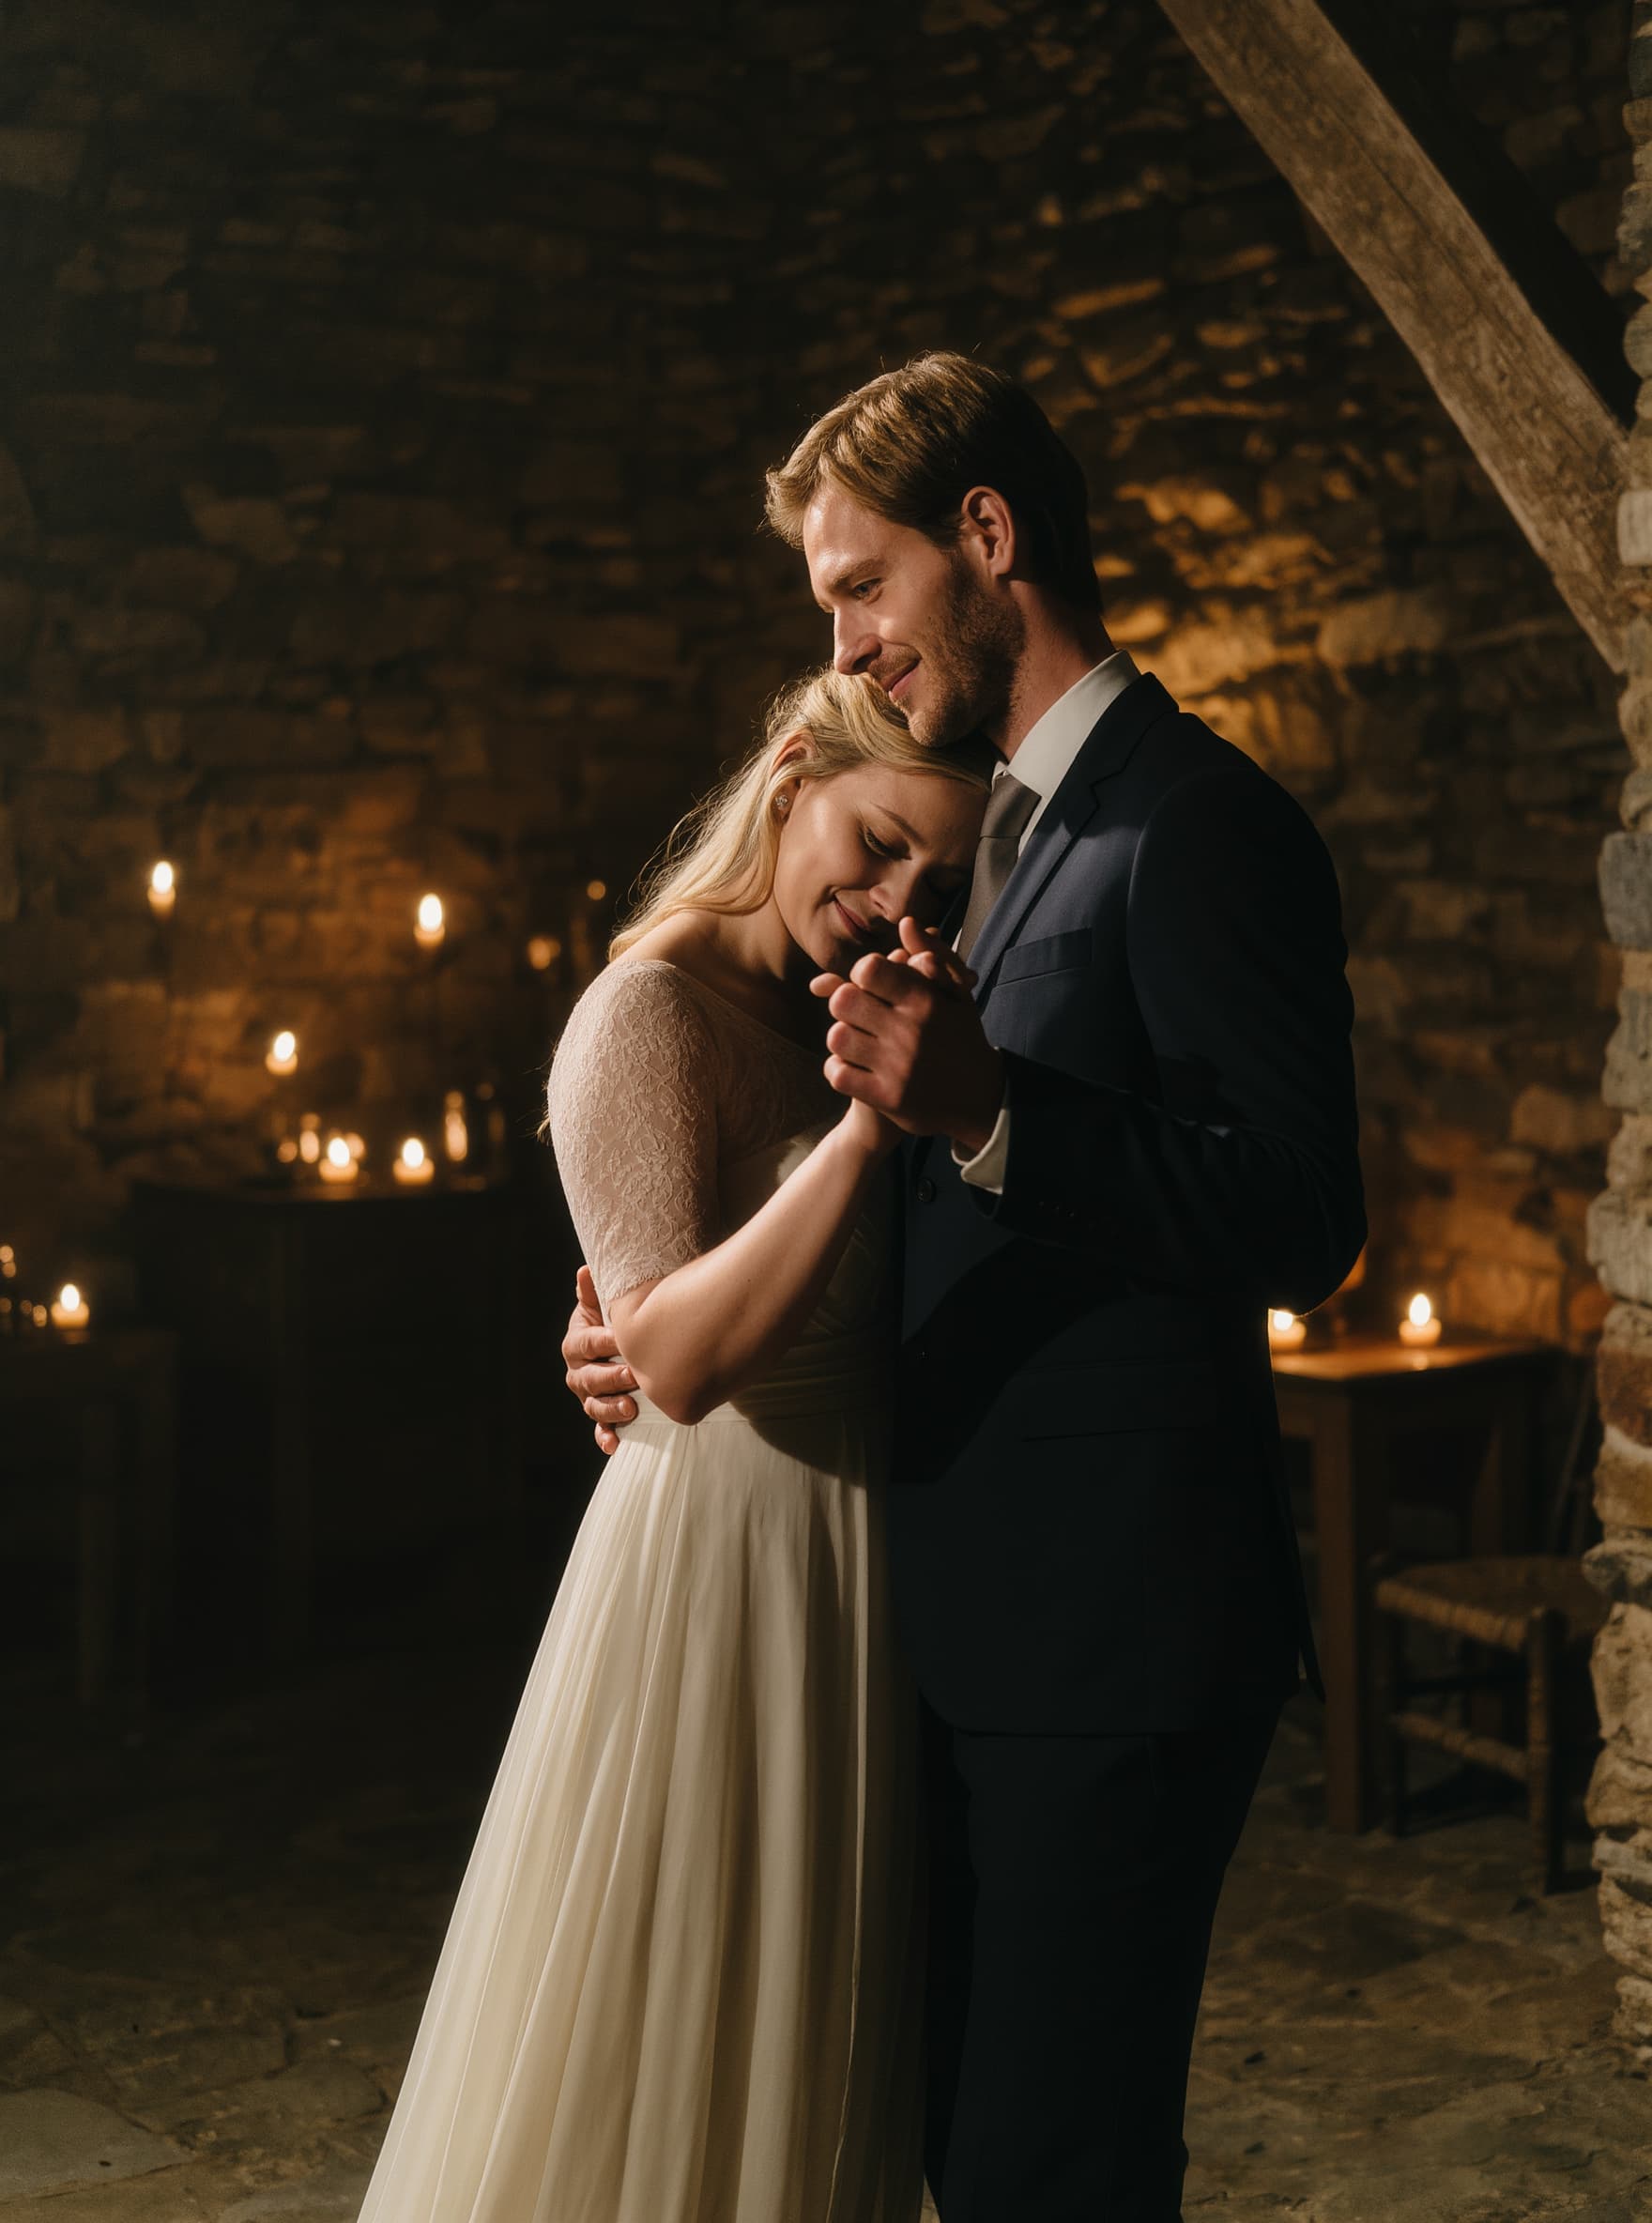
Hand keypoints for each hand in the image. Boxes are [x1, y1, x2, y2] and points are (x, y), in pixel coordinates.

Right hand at [561, 1265, 637, 1455]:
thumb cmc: (616, 1321)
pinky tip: (615, 1445)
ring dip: (610, 1409)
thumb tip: (585, 1270)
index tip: (620, 1338)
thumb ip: (595, 1293)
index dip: (602, 1341)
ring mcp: (588, 1396)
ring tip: (630, 1408)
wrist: (627, 1344)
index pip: (586, 1343)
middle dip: (610, 1377)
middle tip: (633, 1374)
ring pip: (593, 1406)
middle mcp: (578, 1372)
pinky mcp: (601, 1415)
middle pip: (588, 1378)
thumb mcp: (606, 1305)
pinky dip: (605, 1438)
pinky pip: (599, 1429)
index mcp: (576, 1343)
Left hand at [810, 918, 1003, 1149]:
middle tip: (858, 1013)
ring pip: (837, 1036)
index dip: (863, 973)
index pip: (869, 970)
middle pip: (844, 1000)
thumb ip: (931, 954)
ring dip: (841, 1036)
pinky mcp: (886, 1098)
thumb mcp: (956, 994)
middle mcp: (910, 1033)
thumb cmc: (962, 1037)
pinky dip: (838, 1067)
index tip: (872, 985)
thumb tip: (906, 923)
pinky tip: (853, 1065)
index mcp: (927, 1002)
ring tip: (856, 1039)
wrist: (980, 1100)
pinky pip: (837, 1073)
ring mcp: (897, 1068)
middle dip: (846, 1003)